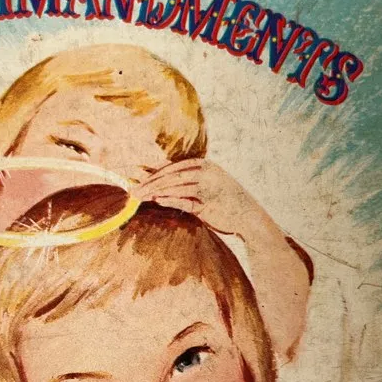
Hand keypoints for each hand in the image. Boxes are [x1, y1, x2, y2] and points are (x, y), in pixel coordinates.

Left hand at [138, 159, 255, 237]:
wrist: (249, 217)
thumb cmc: (226, 201)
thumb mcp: (209, 183)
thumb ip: (188, 179)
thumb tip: (161, 174)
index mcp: (206, 165)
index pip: (174, 166)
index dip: (154, 171)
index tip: (137, 176)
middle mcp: (206, 173)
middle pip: (172, 175)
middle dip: (150, 182)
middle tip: (133, 189)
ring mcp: (207, 188)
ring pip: (175, 186)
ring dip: (154, 191)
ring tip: (139, 196)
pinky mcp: (207, 205)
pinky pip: (184, 201)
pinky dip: (169, 200)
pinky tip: (156, 200)